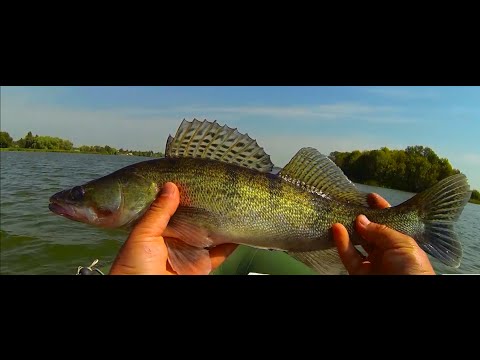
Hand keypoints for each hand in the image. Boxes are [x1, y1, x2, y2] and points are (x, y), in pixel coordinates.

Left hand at [109, 182, 236, 274]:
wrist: (143, 297)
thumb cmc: (132, 268)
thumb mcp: (142, 236)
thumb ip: (157, 212)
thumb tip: (171, 186)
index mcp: (158, 229)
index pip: (174, 207)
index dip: (185, 195)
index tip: (198, 180)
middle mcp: (175, 239)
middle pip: (195, 220)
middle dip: (207, 207)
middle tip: (221, 190)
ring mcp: (190, 252)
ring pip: (211, 234)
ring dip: (222, 223)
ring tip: (235, 205)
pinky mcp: (202, 266)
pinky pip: (220, 253)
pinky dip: (232, 243)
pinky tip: (240, 229)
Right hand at [332, 193, 435, 274]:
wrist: (407, 298)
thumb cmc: (413, 269)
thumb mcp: (402, 245)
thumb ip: (381, 231)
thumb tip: (360, 219)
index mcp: (402, 244)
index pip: (390, 223)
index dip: (380, 209)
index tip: (369, 196)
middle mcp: (386, 252)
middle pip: (370, 232)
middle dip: (360, 218)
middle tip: (348, 204)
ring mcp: (372, 263)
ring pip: (356, 243)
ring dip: (347, 229)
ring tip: (338, 215)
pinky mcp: (358, 273)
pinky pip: (348, 256)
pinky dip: (341, 242)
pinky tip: (336, 229)